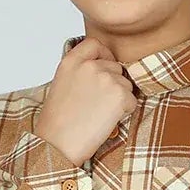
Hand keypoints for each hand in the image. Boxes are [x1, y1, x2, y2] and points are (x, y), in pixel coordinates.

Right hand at [31, 36, 139, 165]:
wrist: (58, 144)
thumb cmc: (57, 122)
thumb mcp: (62, 85)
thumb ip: (80, 71)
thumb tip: (103, 69)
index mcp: (72, 61)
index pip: (95, 44)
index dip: (104, 55)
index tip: (105, 66)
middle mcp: (90, 65)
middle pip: (115, 67)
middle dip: (113, 84)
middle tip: (98, 105)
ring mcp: (106, 78)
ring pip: (126, 84)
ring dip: (119, 99)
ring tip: (98, 115)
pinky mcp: (119, 94)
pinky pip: (132, 100)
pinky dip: (124, 112)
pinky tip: (106, 121)